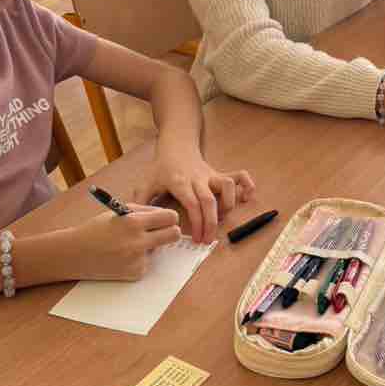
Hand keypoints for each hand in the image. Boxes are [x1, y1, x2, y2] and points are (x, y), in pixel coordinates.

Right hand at [69, 205, 182, 280]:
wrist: (75, 254)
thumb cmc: (96, 229)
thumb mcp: (119, 211)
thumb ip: (144, 211)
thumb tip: (167, 216)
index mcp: (133, 222)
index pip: (170, 217)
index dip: (170, 217)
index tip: (166, 219)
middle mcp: (137, 241)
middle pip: (174, 235)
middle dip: (171, 232)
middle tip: (162, 231)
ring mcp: (137, 260)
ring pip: (159, 249)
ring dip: (150, 246)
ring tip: (128, 244)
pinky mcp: (135, 273)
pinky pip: (148, 262)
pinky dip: (139, 259)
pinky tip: (122, 257)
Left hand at [131, 150, 255, 242]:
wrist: (176, 145)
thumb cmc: (162, 167)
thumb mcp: (145, 183)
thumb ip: (141, 203)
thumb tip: (137, 224)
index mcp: (180, 182)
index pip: (193, 204)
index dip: (198, 223)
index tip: (197, 239)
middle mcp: (198, 178)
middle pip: (210, 200)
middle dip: (212, 223)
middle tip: (209, 240)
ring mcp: (211, 175)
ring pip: (227, 186)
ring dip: (228, 205)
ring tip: (222, 218)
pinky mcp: (219, 173)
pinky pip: (239, 175)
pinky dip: (247, 185)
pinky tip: (247, 197)